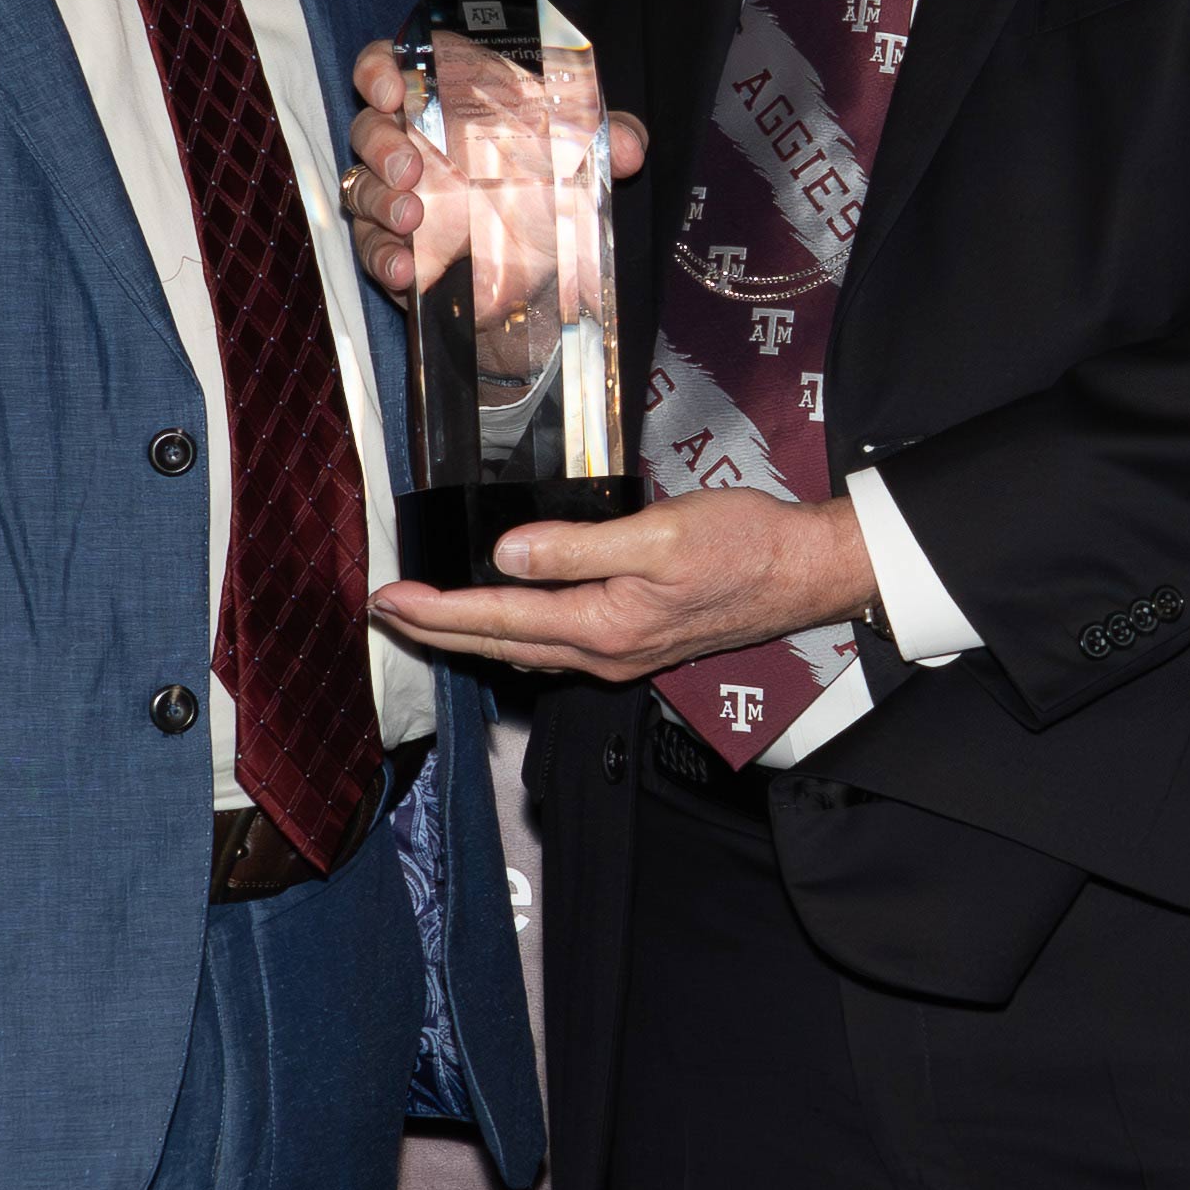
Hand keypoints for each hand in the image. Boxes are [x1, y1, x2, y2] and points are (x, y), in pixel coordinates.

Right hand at [345, 36, 647, 300]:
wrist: (539, 270)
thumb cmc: (545, 185)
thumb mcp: (581, 155)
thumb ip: (604, 138)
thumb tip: (628, 145)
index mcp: (440, 102)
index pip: (389, 67)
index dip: (379, 71)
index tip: (391, 89)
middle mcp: (408, 144)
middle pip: (368, 128)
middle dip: (380, 144)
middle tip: (408, 167)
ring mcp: (394, 197)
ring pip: (361, 187)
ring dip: (378, 199)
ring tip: (410, 217)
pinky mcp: (394, 247)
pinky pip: (370, 247)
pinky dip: (381, 256)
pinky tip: (402, 268)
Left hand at [374, 487, 874, 679]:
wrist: (804, 571)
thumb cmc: (742, 545)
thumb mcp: (657, 534)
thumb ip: (577, 547)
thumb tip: (507, 554)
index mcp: (601, 627)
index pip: (495, 621)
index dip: (435, 612)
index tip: (388, 599)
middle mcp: (603, 653)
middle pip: (497, 646)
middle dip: (436, 631)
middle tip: (384, 611)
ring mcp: (620, 654)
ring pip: (522, 650)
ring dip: (468, 635)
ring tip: (424, 617)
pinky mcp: (635, 642)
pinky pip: (552, 645)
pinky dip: (511, 634)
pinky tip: (499, 621)